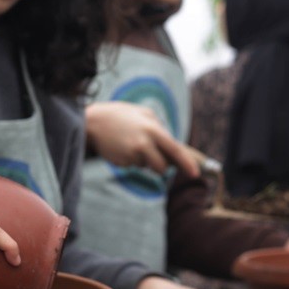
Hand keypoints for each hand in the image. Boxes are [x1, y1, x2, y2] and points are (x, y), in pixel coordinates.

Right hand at [85, 100, 201, 176]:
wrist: (92, 121)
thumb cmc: (121, 116)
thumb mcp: (143, 114)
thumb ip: (159, 128)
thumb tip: (173, 146)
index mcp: (152, 129)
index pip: (175, 150)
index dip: (187, 163)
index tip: (195, 174)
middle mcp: (144, 143)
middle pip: (162, 166)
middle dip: (161, 166)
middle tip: (151, 154)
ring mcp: (132, 154)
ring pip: (146, 166)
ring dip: (143, 161)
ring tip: (131, 144)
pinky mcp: (122, 162)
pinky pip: (133, 165)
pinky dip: (130, 159)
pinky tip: (121, 147)